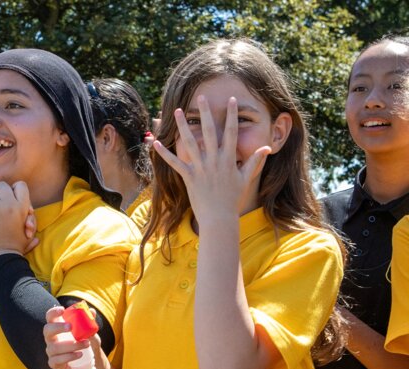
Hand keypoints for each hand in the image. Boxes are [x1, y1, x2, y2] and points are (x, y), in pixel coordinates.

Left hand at [0, 181, 37, 264]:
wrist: (1, 256)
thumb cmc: (16, 247)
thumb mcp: (28, 235)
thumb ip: (31, 225)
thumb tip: (31, 219)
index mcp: (22, 206)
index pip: (20, 185)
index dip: (15, 189)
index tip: (12, 196)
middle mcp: (9, 203)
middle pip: (2, 185)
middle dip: (0, 192)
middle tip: (0, 202)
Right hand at [44, 306, 92, 368]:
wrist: (89, 360)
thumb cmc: (86, 341)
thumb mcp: (90, 331)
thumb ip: (90, 321)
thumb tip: (91, 312)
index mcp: (57, 326)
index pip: (50, 317)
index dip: (53, 312)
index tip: (62, 310)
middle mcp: (50, 337)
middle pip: (47, 330)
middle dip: (58, 327)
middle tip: (71, 327)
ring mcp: (50, 350)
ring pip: (55, 347)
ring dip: (71, 345)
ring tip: (86, 344)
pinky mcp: (53, 363)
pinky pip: (57, 360)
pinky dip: (69, 357)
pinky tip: (79, 354)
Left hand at [152, 96, 269, 224]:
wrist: (219, 217)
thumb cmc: (232, 198)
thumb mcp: (245, 178)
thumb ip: (254, 161)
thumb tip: (266, 148)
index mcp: (228, 159)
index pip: (231, 132)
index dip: (232, 115)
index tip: (232, 100)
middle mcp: (214, 160)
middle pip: (209, 132)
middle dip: (205, 113)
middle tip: (201, 97)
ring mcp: (201, 168)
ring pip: (190, 143)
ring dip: (183, 126)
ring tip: (178, 111)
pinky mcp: (189, 177)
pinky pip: (175, 163)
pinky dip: (165, 153)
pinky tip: (156, 142)